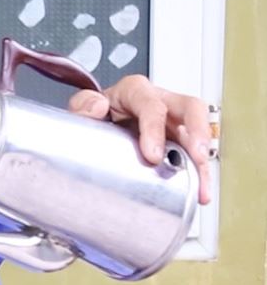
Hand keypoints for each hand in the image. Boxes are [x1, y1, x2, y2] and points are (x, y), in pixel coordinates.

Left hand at [68, 75, 211, 203]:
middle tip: (196, 156)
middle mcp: (160, 103)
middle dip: (197, 133)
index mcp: (136, 92)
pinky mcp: (177, 142)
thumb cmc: (95, 113)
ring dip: (202, 161)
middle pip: (190, 108)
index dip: (155, 129)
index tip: (153, 155)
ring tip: (201, 187)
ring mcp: (172, 123)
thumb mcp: (82, 106)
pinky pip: (194, 156)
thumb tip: (97, 108)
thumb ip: (83, 105)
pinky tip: (199, 193)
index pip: (152, 105)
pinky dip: (199, 175)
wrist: (97, 126)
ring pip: (197, 134)